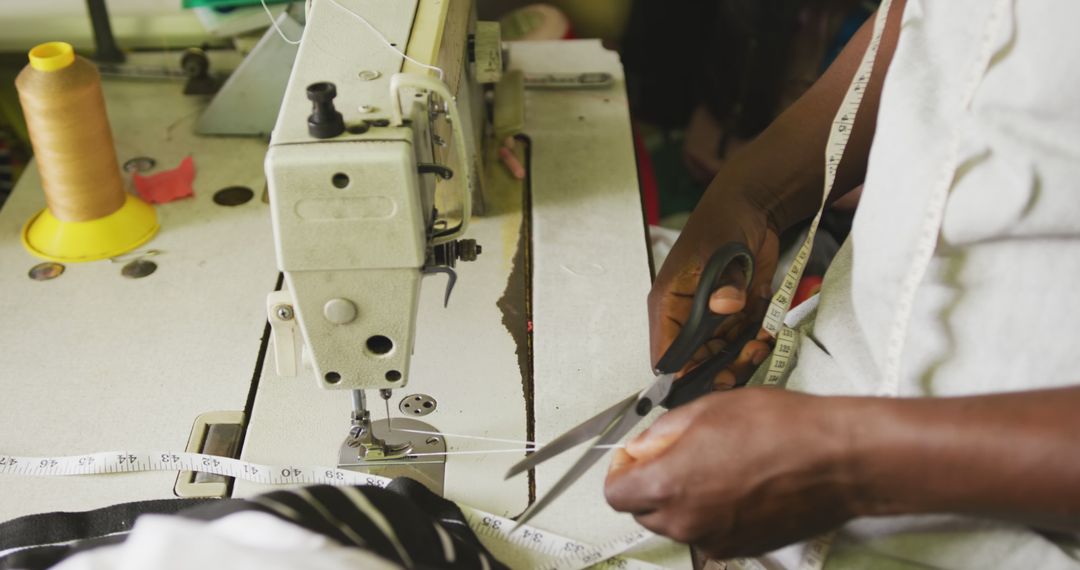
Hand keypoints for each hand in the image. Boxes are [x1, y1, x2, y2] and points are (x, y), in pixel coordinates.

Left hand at [604, 389, 857, 558]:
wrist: (836, 459)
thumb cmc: (779, 428)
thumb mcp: (708, 408)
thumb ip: (664, 431)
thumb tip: (643, 444)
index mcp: (667, 485)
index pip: (616, 493)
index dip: (623, 470)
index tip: (639, 455)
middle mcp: (685, 522)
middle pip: (643, 512)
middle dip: (651, 483)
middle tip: (679, 453)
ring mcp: (714, 540)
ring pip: (677, 523)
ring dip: (683, 499)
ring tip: (717, 465)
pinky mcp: (741, 548)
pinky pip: (709, 533)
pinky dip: (712, 514)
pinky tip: (738, 485)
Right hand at [649, 189, 778, 387]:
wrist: (754, 207)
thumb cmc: (725, 222)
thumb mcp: (722, 249)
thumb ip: (725, 282)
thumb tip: (725, 304)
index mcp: (669, 304)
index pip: (666, 355)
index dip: (683, 377)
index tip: (711, 384)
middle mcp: (686, 316)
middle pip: (696, 363)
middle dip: (722, 368)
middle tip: (746, 360)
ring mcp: (711, 317)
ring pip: (721, 357)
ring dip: (742, 357)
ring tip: (760, 345)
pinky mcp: (733, 315)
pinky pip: (742, 342)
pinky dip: (755, 343)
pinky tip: (767, 334)